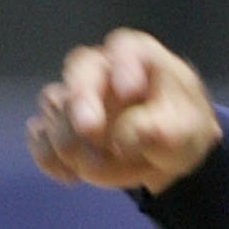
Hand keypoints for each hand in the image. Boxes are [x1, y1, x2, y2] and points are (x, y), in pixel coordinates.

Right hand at [27, 29, 219, 193]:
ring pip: (56, 105)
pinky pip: (42, 136)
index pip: (126, 50)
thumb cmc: (181, 126)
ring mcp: (76, 96)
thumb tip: (123, 141)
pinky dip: (49, 156)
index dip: (124, 67)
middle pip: (79, 71)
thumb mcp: (187, 129)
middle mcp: (100, 69)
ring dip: (69, 137)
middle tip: (88, 129)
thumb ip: (159, 130)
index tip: (130, 91)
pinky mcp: (62, 126)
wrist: (170, 150)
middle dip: (81, 99)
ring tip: (91, 167)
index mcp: (136, 56)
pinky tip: (69, 177)